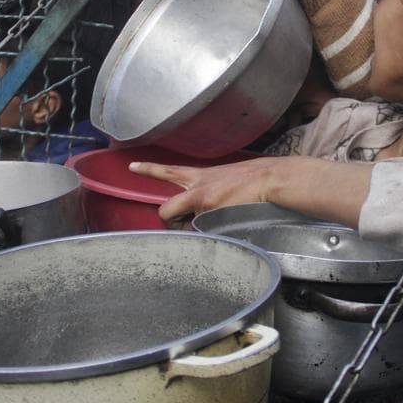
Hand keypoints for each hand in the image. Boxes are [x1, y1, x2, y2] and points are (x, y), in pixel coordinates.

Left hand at [129, 157, 281, 225]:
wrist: (270, 178)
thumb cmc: (255, 179)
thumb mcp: (226, 177)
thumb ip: (210, 189)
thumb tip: (207, 207)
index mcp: (201, 176)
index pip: (169, 171)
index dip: (148, 169)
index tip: (132, 166)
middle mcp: (197, 187)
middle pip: (166, 209)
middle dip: (170, 222)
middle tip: (184, 226)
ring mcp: (203, 202)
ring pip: (185, 227)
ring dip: (195, 232)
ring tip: (217, 226)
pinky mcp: (213, 215)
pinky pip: (202, 233)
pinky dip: (211, 236)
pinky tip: (227, 230)